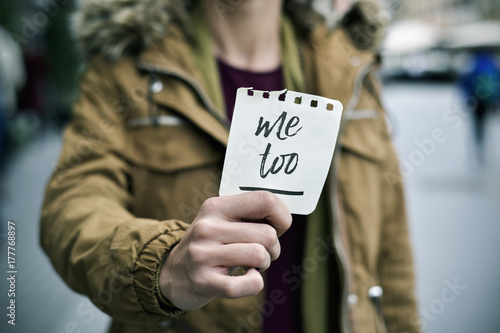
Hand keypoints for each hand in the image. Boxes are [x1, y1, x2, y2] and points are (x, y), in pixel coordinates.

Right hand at [158, 191, 291, 309]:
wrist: (173, 274)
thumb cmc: (211, 245)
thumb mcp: (222, 220)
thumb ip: (250, 214)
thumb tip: (285, 218)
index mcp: (216, 206)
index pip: (265, 200)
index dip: (282, 216)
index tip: (278, 228)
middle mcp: (207, 227)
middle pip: (267, 234)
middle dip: (273, 247)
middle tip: (261, 252)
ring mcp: (203, 254)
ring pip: (260, 255)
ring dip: (264, 264)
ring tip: (251, 265)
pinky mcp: (205, 282)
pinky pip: (250, 283)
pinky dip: (255, 283)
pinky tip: (245, 278)